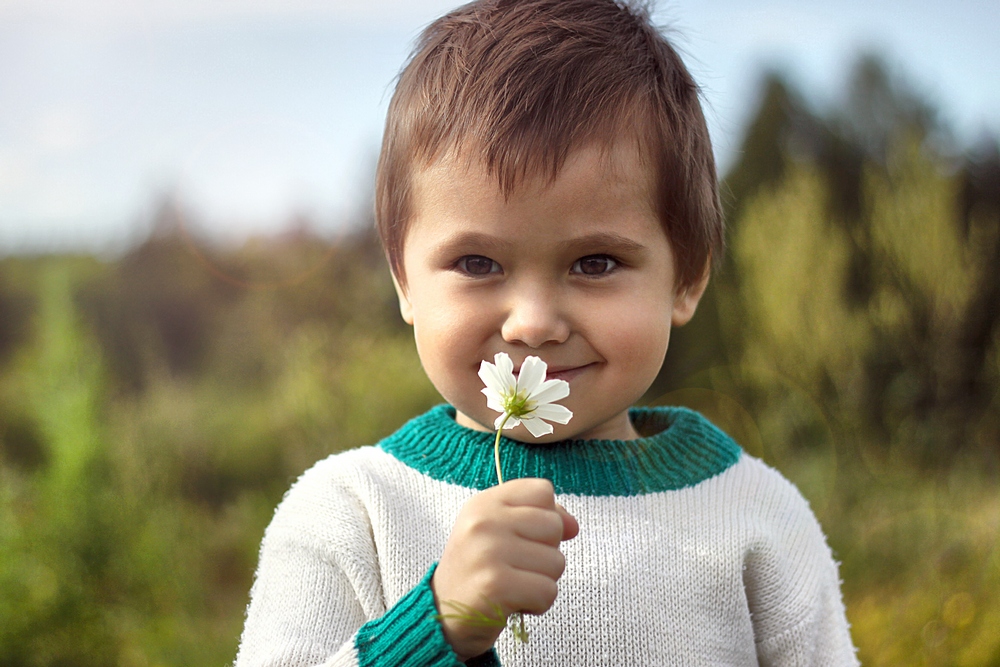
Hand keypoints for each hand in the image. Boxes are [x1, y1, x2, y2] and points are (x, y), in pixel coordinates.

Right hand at [431, 478, 578, 661]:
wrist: (442, 614)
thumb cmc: (479, 569)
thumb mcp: (500, 532)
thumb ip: (539, 519)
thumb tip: (574, 526)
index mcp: (484, 503)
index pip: (543, 491)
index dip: (546, 517)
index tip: (524, 537)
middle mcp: (484, 521)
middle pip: (554, 526)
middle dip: (545, 553)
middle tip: (515, 567)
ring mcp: (488, 552)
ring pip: (556, 562)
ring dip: (541, 581)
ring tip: (512, 585)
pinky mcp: (496, 585)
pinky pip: (548, 591)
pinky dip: (538, 604)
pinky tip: (513, 603)